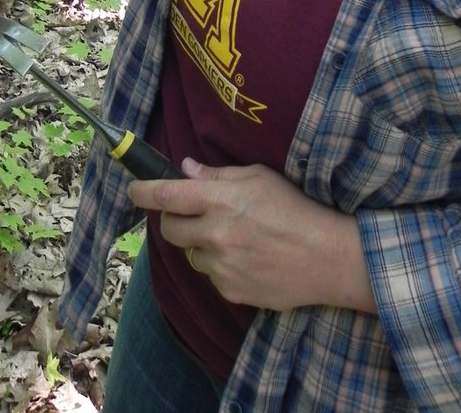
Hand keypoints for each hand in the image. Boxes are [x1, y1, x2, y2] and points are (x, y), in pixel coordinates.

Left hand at [129, 158, 375, 313]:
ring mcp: (221, 266)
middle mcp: (215, 234)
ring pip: (190, 254)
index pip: (164, 195)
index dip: (141, 191)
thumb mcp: (259, 177)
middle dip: (174, 219)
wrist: (327, 257)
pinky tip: (245, 258)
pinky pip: (211, 276)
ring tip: (232, 237)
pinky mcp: (230, 291)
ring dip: (200, 244)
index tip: (133, 189)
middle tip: (192, 213)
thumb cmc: (295, 208)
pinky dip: (219, 266)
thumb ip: (217, 175)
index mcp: (220, 200)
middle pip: (169, 229)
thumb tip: (184, 169)